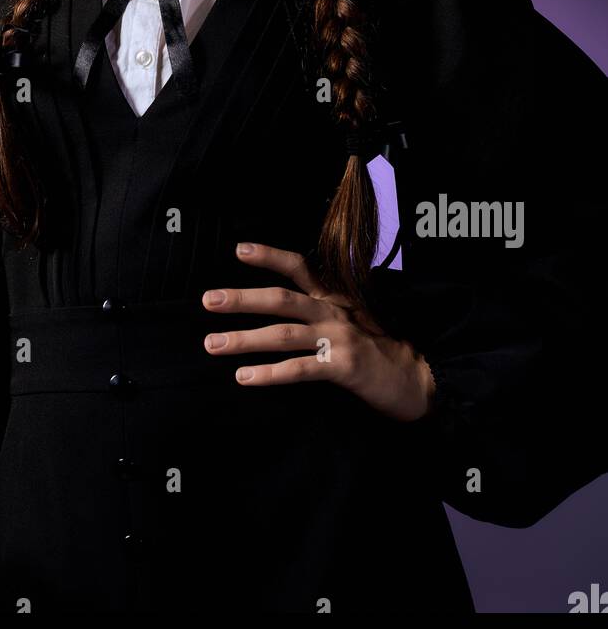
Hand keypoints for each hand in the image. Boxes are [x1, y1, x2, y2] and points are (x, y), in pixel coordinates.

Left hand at [201, 241, 435, 421]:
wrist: (419, 378)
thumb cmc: (381, 350)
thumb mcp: (354, 320)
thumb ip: (323, 310)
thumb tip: (283, 309)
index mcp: (334, 299)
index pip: (299, 268)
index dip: (269, 256)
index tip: (238, 249)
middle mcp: (334, 313)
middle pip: (281, 299)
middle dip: (242, 299)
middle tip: (208, 300)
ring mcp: (340, 338)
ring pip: (283, 333)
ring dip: (244, 338)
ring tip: (213, 344)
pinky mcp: (345, 367)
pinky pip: (300, 369)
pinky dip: (270, 372)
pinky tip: (245, 376)